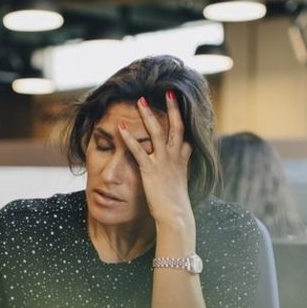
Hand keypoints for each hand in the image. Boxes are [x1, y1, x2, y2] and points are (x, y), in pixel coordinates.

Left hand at [118, 91, 194, 228]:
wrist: (176, 215)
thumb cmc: (176, 203)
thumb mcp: (181, 181)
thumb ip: (180, 168)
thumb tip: (182, 160)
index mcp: (182, 160)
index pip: (185, 135)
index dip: (184, 118)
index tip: (181, 104)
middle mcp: (175, 157)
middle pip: (176, 127)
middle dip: (173, 108)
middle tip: (169, 92)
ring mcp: (163, 162)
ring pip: (157, 132)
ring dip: (148, 115)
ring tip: (140, 100)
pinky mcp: (150, 170)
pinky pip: (138, 150)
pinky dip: (129, 138)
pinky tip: (121, 127)